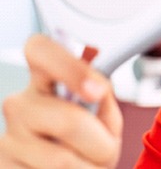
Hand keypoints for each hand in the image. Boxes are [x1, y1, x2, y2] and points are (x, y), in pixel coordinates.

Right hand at [0, 34, 122, 167]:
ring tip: (86, 163)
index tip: (97, 91)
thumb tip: (96, 89)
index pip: (40, 49)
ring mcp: (6, 139)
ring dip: (89, 167)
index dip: (69, 67)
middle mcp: (19, 104)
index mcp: (45, 79)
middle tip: (105, 148)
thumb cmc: (92, 141)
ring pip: (62, 160)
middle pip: (69, 121)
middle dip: (100, 142)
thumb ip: (102, 96)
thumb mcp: (104, 115)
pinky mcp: (2, 167)